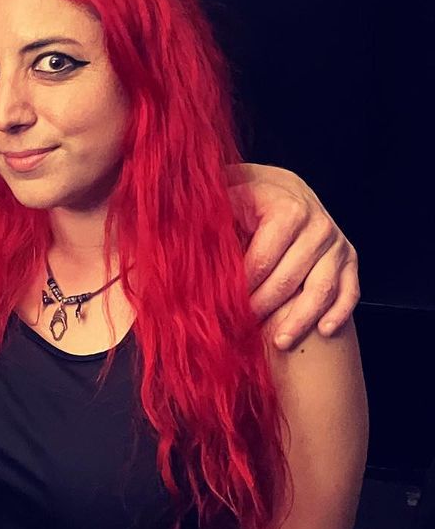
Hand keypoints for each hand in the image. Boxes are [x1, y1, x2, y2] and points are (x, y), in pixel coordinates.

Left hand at [228, 163, 358, 350]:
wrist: (283, 187)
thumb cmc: (246, 197)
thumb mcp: (226, 199)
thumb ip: (210, 219)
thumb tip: (179, 238)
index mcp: (286, 209)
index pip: (263, 259)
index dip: (243, 284)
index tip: (225, 303)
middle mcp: (317, 225)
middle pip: (290, 278)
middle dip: (264, 305)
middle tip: (242, 323)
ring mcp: (336, 243)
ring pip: (322, 289)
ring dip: (301, 319)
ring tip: (281, 341)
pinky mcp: (349, 258)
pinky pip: (350, 290)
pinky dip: (339, 312)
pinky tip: (324, 330)